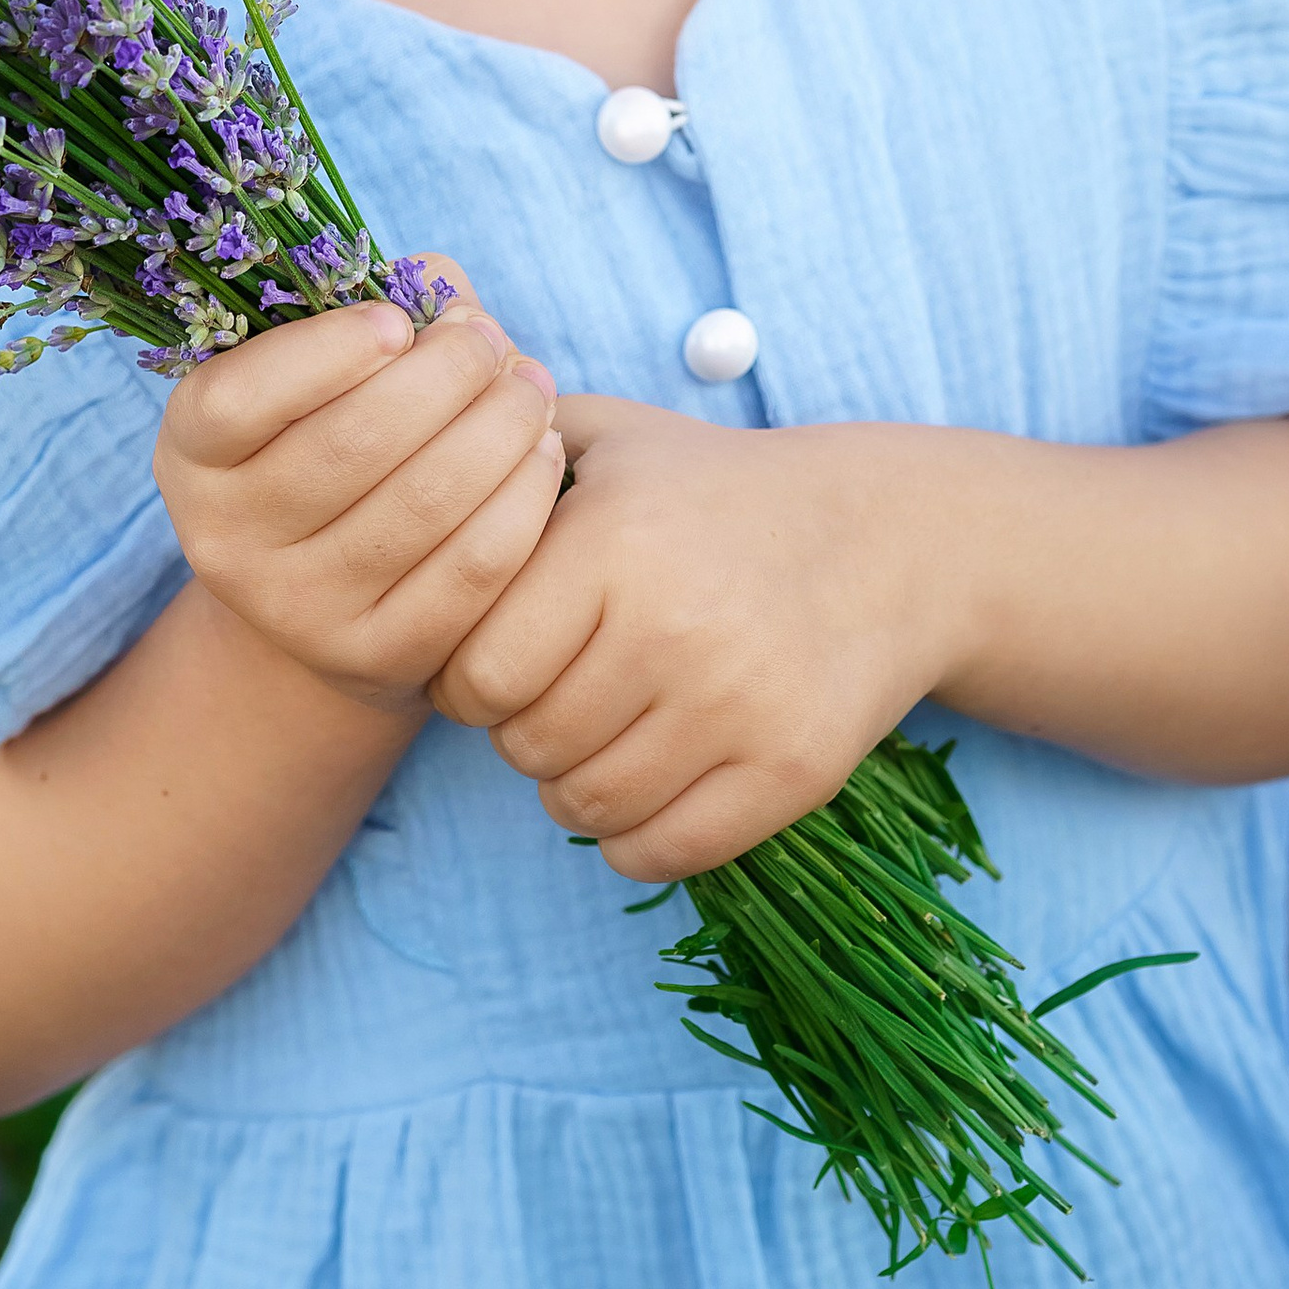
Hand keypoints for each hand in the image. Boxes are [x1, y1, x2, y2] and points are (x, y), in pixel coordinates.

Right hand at [152, 268, 565, 713]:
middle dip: (446, 376)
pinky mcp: (377, 657)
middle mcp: (225, 539)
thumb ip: (379, 312)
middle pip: (351, 445)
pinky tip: (542, 452)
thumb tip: (446, 287)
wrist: (326, 597)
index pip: (239, 398)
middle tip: (492, 342)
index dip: (325, 351)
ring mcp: (297, 609)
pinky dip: (523, 500)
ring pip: (422, 505)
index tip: (397, 320)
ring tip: (533, 387)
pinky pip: (472, 570)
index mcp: (193, 451)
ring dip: (500, 428)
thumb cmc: (332, 442)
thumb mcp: (320, 377)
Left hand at [424, 398, 949, 879]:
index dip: (465, 678)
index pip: (472, 672)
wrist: (885, 543)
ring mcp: (738, 705)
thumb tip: (404, 454)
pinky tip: (647, 781)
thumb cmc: (716, 494)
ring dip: (573, 785)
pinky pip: (663, 851)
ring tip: (599, 733)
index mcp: (613, 538)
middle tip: (553, 696)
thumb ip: (501, 439)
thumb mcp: (615, 437)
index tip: (495, 658)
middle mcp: (674, 623)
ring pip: (587, 805)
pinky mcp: (791, 771)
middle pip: (524, 745)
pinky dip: (635, 835)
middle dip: (520, 730)